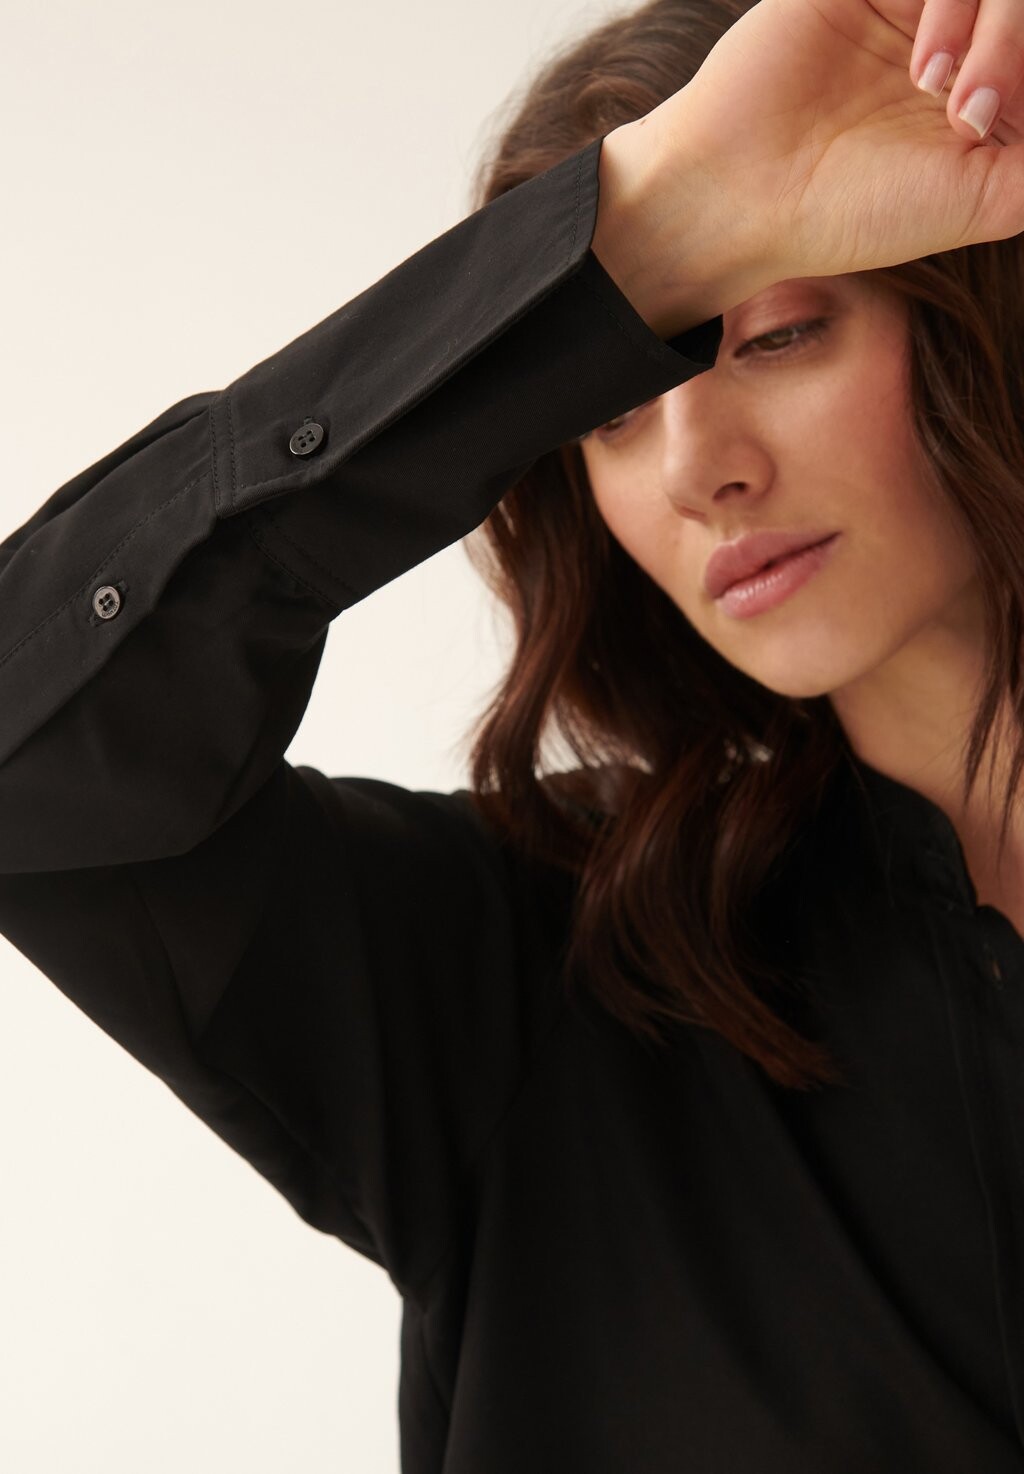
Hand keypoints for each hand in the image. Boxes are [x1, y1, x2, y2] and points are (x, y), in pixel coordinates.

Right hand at [638, 0, 1023, 287]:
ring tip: (939, 91)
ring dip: (996, 21)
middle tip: (972, 115)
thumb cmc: (856, 212)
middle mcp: (966, 32)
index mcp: (997, 85)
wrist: (744, 196)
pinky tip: (925, 58)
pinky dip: (963, 0)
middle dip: (1021, 44)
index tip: (990, 125)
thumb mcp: (994, 196)